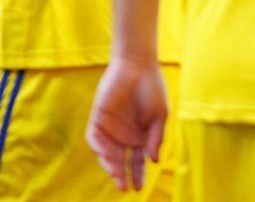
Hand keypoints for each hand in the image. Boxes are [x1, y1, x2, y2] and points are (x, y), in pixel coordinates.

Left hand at [86, 57, 166, 191]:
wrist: (138, 65)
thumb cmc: (152, 88)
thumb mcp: (160, 115)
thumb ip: (156, 137)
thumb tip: (154, 160)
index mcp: (140, 136)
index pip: (138, 161)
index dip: (139, 175)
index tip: (140, 188)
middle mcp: (124, 135)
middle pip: (120, 161)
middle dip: (121, 175)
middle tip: (124, 187)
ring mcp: (110, 128)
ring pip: (106, 153)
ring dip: (110, 165)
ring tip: (116, 174)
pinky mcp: (98, 118)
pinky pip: (94, 138)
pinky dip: (98, 147)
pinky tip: (106, 154)